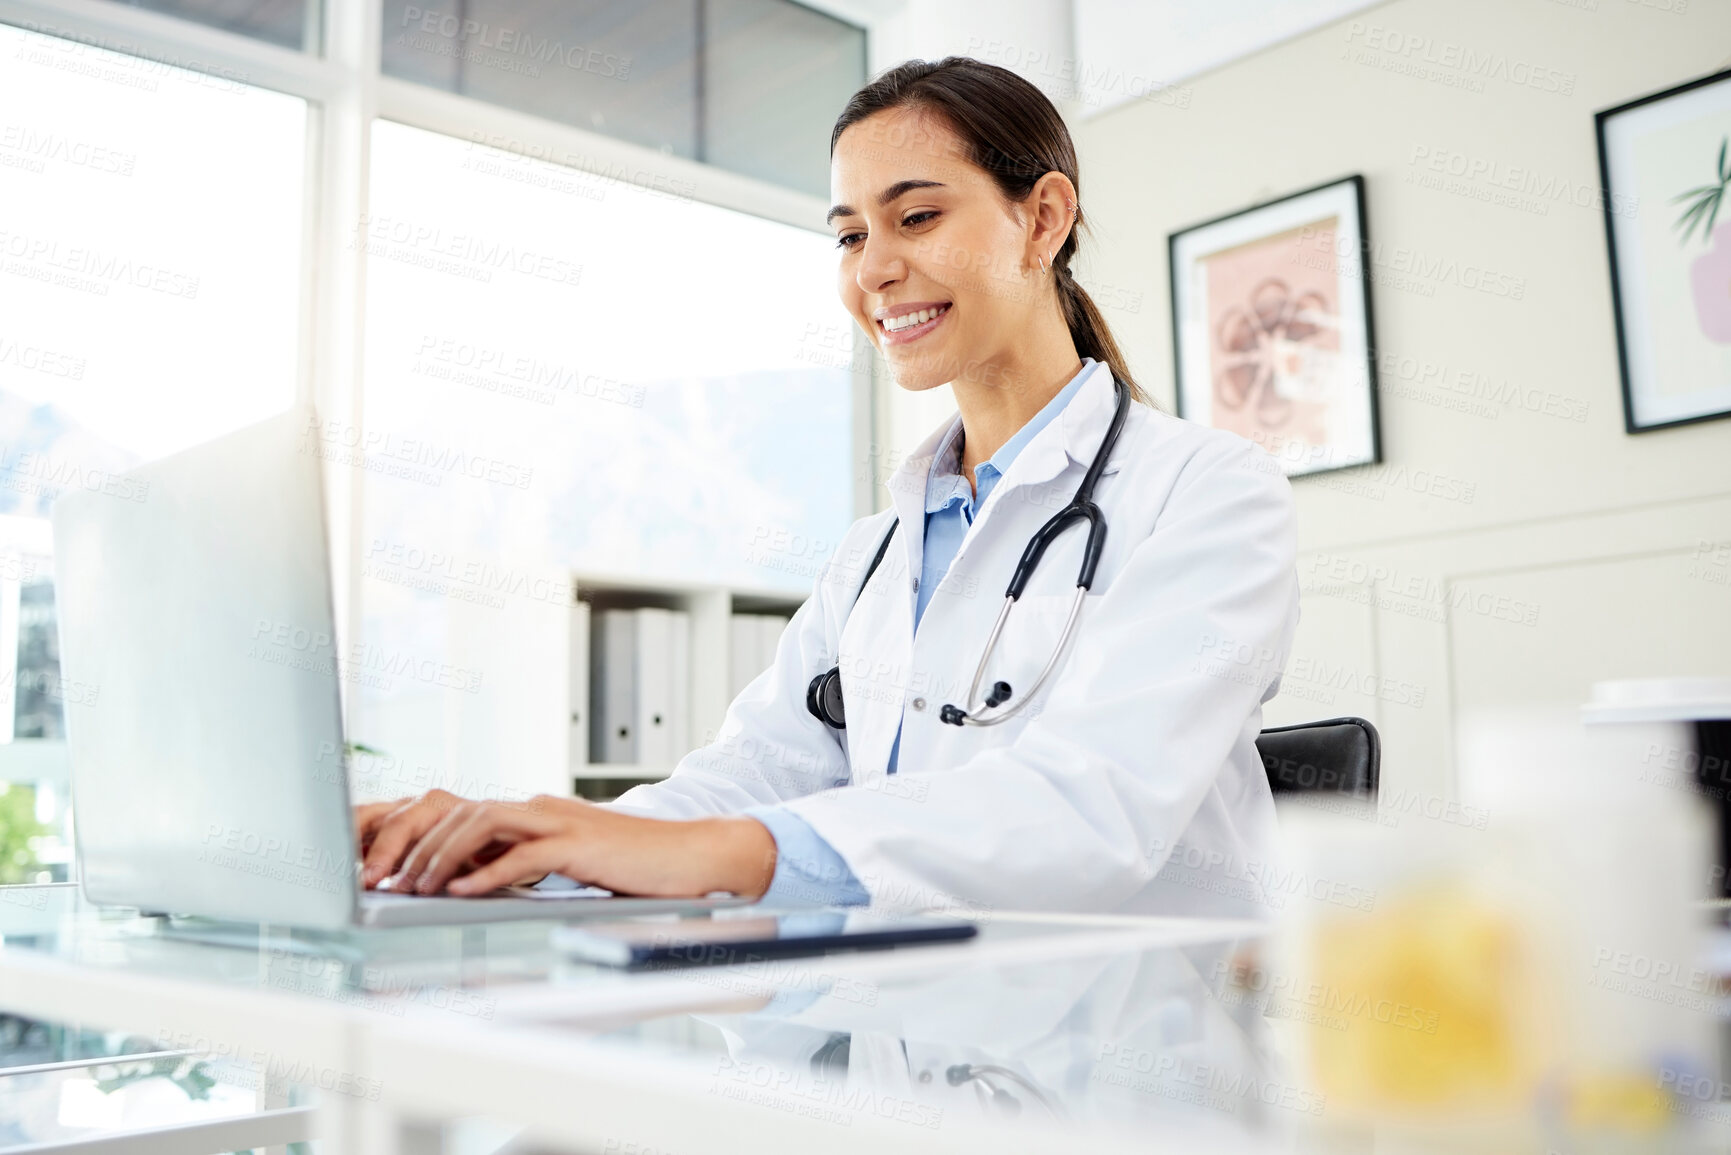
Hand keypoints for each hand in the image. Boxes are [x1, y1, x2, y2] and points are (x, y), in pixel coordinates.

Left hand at [352, 790, 777, 898]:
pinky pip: (525, 855)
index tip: (389, 870)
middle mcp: (541, 809)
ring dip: (443, 856)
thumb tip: (476, 884)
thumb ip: (527, 865)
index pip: (462, 812)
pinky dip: (490, 872)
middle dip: (415, 845)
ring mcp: (561, 822)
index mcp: (535, 813)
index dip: (420, 838)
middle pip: (461, 811)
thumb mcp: (569, 864)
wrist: (691, 857)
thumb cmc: (634, 867)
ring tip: (416, 886)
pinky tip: (464, 892)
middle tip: (385, 880)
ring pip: (484, 823)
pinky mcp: (581, 844)